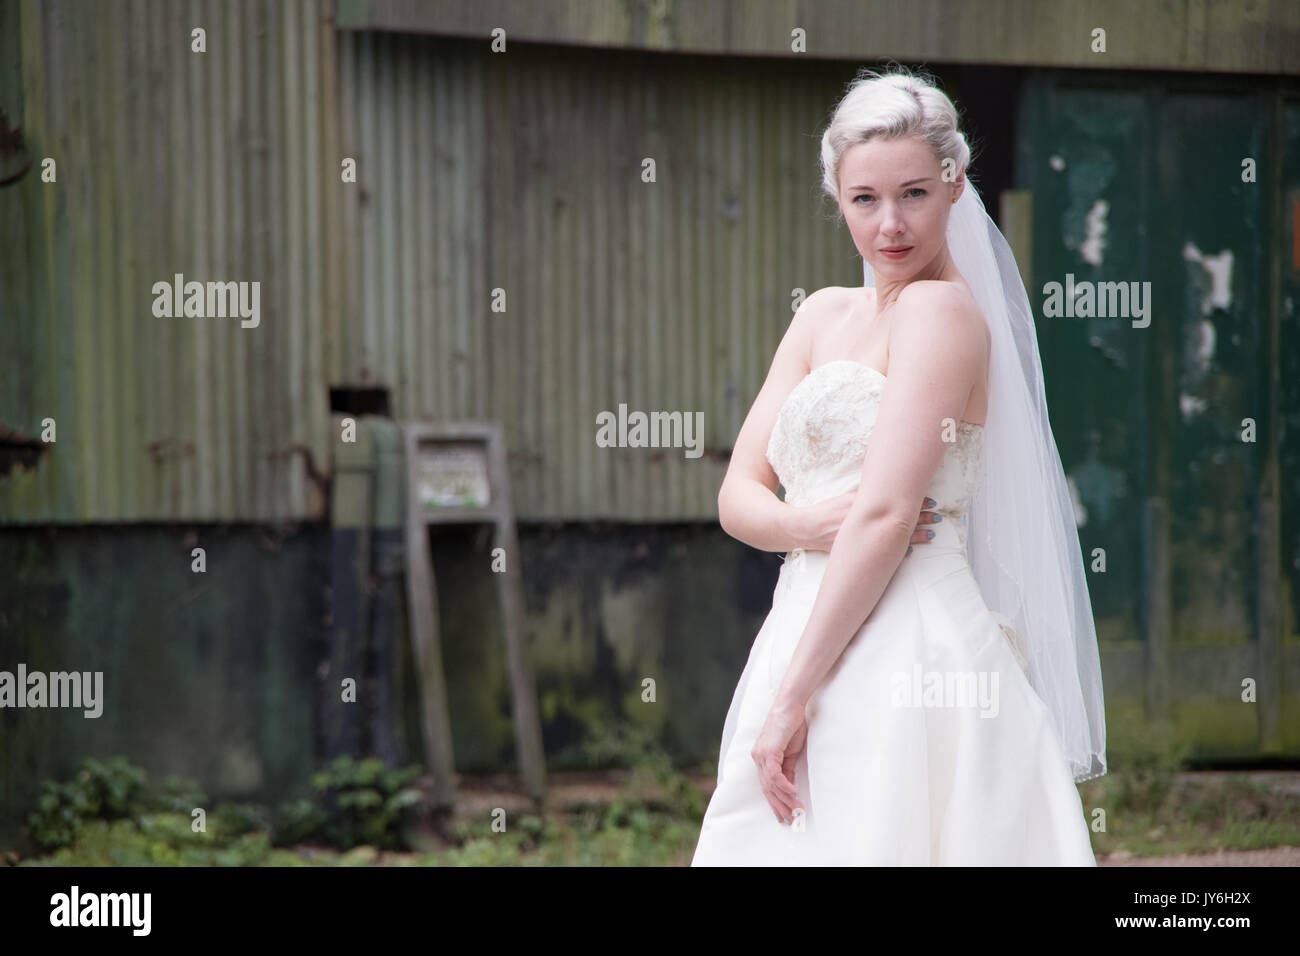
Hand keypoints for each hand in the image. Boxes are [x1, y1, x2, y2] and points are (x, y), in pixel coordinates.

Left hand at [751, 700, 807, 825]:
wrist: (790, 704)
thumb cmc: (791, 724)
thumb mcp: (791, 752)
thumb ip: (788, 769)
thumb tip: (790, 787)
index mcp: (761, 758)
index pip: (766, 786)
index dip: (774, 802)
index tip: (784, 815)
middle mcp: (758, 757)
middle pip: (767, 789)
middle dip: (778, 806)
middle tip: (789, 821)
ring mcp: (761, 754)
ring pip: (771, 785)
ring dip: (785, 800)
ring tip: (796, 811)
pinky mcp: (769, 751)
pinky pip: (775, 775)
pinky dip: (784, 786)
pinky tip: (794, 794)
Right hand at [792, 494, 942, 552]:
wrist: (806, 529)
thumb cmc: (826, 511)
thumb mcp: (844, 498)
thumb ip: (864, 495)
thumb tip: (885, 486)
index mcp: (861, 505)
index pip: (893, 502)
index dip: (914, 501)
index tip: (930, 500)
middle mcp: (864, 521)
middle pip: (898, 519)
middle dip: (920, 518)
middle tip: (938, 516)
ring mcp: (863, 537)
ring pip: (895, 536)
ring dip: (915, 536)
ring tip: (932, 534)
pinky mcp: (860, 549)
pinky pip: (883, 551)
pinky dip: (899, 551)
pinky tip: (912, 551)